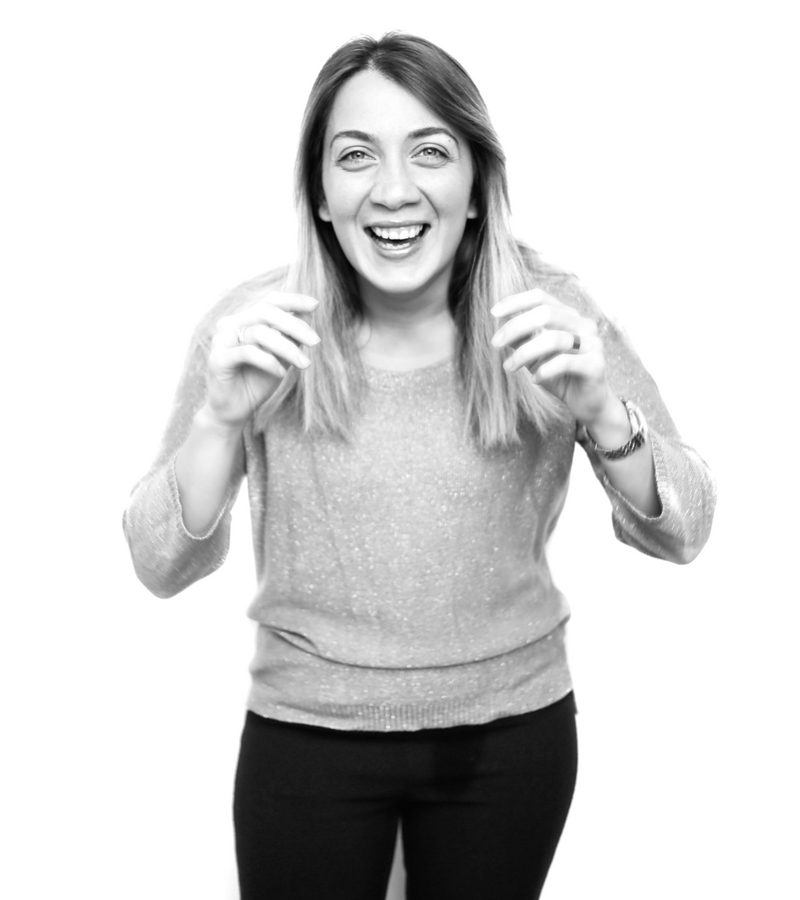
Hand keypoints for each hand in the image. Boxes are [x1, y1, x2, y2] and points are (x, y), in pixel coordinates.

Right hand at [204, 292, 319, 428]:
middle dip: (295, 326)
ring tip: (304, 365)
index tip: (315, 305)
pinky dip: (269, 362)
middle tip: (316, 342)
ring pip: (259, 332)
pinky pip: (248, 353)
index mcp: (245, 320)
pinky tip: (282, 374)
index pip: (269, 301)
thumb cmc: (257, 381)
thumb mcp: (281, 356)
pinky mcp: (217, 359)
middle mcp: (230, 325)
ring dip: (288, 348)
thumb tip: (309, 314)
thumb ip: (291, 336)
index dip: (292, 300)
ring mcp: (221, 340)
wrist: (235, 410)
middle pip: (265, 312)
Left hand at [491, 288, 614, 426]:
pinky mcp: (595, 365)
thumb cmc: (560, 377)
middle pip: (546, 313)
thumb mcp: (535, 356)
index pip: (541, 298)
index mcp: (569, 317)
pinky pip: (564, 362)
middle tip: (495, 343)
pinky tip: (534, 380)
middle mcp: (583, 325)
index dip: (517, 302)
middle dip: (516, 327)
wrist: (588, 404)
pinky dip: (544, 370)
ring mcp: (592, 343)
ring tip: (509, 367)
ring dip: (525, 352)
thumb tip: (499, 325)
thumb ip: (522, 340)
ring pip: (554, 338)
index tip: (494, 312)